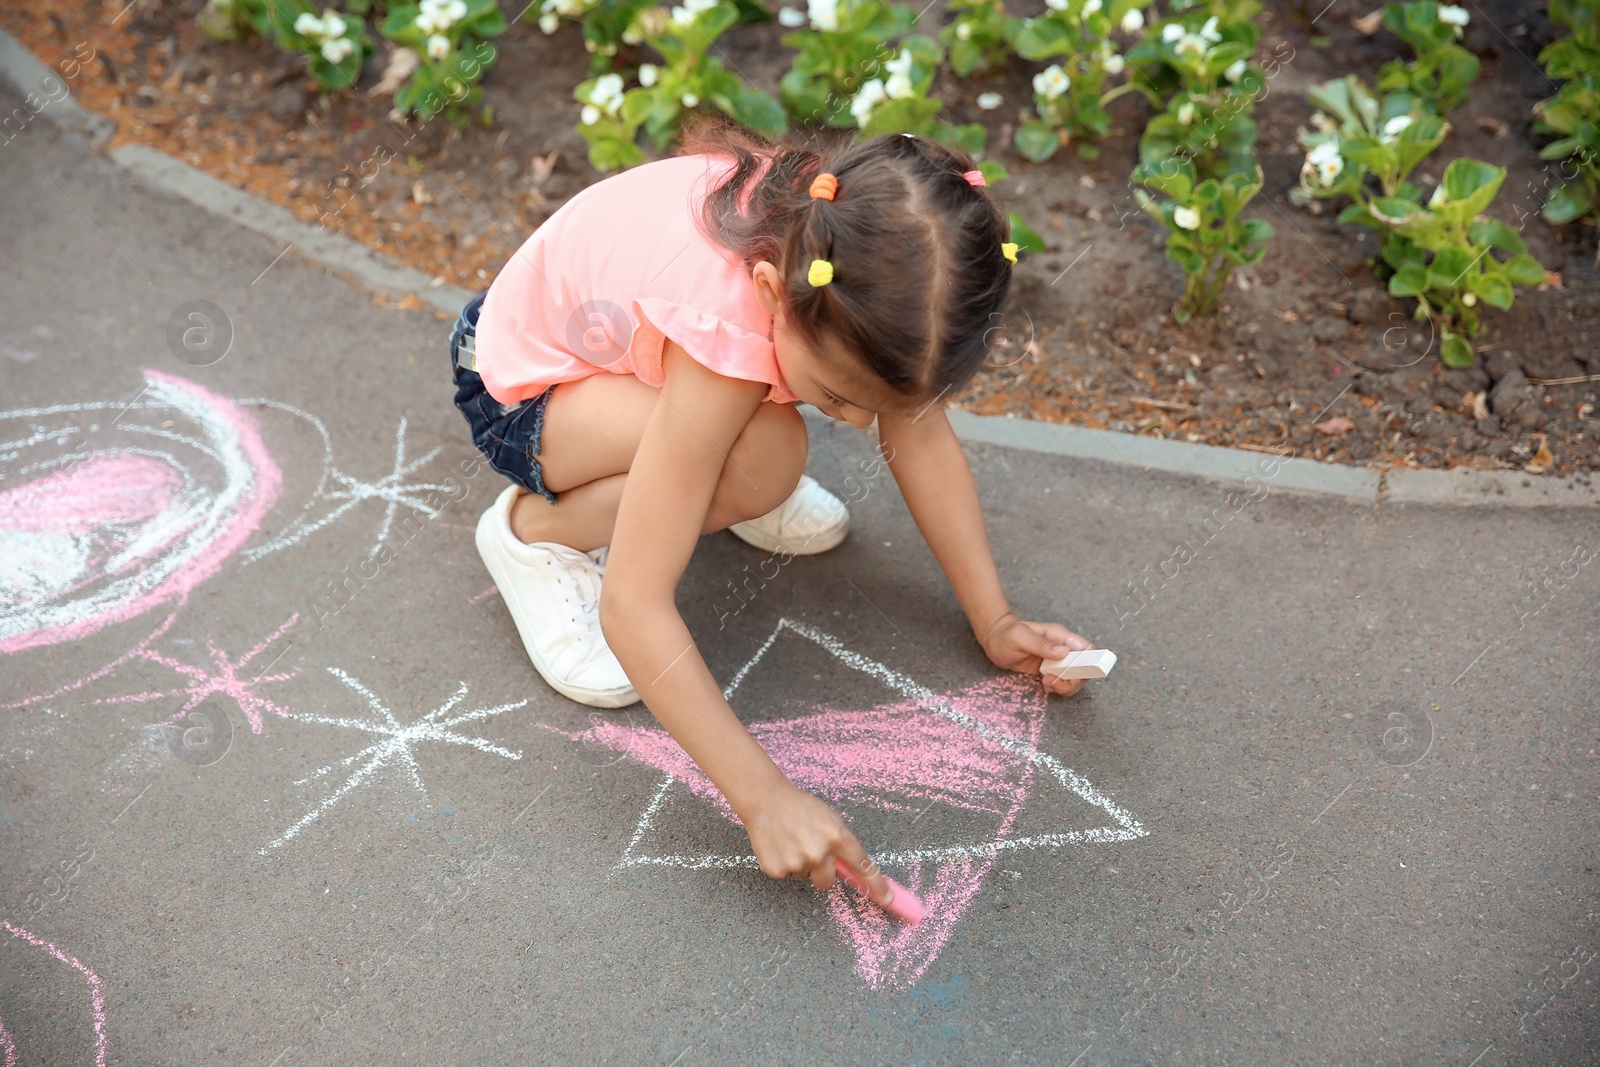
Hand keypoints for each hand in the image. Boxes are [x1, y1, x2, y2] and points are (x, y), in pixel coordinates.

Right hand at [742, 782, 890, 901]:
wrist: (766, 800)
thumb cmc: (801, 807)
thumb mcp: (829, 818)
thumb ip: (842, 842)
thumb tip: (853, 868)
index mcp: (836, 836)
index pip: (862, 866)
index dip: (876, 884)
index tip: (887, 898)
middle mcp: (819, 853)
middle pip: (828, 882)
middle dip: (822, 871)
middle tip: (810, 850)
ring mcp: (797, 863)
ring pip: (807, 877)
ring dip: (802, 865)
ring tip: (792, 841)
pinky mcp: (777, 870)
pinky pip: (788, 876)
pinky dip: (785, 865)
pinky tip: (780, 846)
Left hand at [981, 612, 1094, 697]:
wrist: (995, 640)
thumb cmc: (1006, 634)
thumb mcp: (1020, 637)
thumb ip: (1041, 644)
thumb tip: (1064, 652)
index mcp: (1060, 636)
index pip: (1087, 648)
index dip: (1089, 662)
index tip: (1074, 674)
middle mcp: (1063, 648)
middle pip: (1085, 668)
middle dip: (1075, 680)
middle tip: (1054, 681)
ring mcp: (1058, 661)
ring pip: (1076, 678)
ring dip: (1065, 686)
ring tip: (1046, 682)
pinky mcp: (1050, 671)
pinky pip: (1063, 683)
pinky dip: (1058, 688)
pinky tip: (1044, 685)